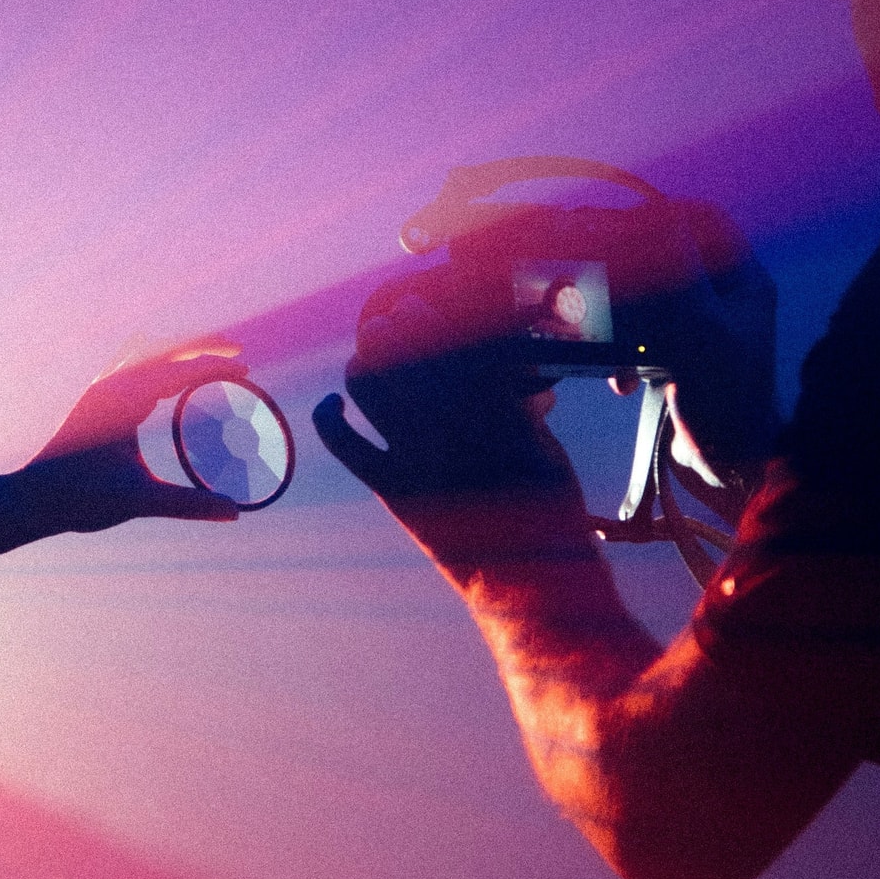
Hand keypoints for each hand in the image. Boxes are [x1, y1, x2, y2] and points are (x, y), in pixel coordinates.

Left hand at [8, 338, 253, 533]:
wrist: (32, 498)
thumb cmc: (79, 497)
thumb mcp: (139, 500)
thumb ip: (188, 505)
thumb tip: (234, 513)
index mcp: (123, 400)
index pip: (178, 371)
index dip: (215, 368)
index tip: (247, 371)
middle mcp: (111, 386)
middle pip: (164, 351)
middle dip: (202, 348)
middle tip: (238, 353)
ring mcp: (101, 390)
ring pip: (147, 355)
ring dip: (179, 352)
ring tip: (209, 357)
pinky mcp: (96, 401)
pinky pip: (133, 367)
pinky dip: (158, 364)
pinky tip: (167, 375)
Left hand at [310, 268, 586, 564]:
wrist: (530, 583)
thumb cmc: (549, 513)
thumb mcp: (545, 446)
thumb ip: (516, 404)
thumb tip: (500, 371)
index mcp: (497, 408)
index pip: (461, 338)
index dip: (446, 309)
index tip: (440, 294)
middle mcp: (453, 426)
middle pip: (407, 350)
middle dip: (401, 323)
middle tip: (403, 314)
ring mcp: (419, 457)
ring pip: (370, 386)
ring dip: (365, 361)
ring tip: (371, 354)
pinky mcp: (394, 490)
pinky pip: (347, 446)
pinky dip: (331, 419)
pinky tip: (333, 405)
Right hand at [624, 202, 778, 494]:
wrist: (729, 467)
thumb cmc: (725, 397)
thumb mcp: (700, 327)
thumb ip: (679, 271)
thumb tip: (658, 218)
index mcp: (745, 282)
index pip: (706, 223)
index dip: (664, 214)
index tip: (622, 223)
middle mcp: (729, 300)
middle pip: (675, 260)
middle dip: (636, 271)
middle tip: (601, 275)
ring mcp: (708, 331)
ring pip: (656, 300)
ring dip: (628, 317)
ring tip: (608, 339)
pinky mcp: (686, 363)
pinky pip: (650, 340)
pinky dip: (630, 354)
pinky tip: (619, 379)